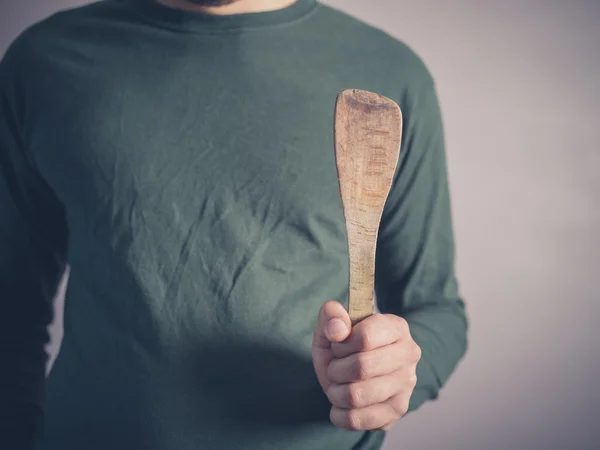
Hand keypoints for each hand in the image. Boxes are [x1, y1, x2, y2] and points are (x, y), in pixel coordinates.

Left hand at [311, 301, 420, 430]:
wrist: (356, 369)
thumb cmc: (345, 344)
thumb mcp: (333, 323)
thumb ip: (331, 315)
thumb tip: (338, 331)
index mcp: (396, 327)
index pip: (364, 338)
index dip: (341, 345)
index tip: (338, 346)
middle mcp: (408, 355)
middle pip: (362, 367)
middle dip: (336, 370)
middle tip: (335, 368)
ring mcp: (406, 385)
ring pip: (357, 396)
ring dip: (336, 393)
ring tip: (337, 386)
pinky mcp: (397, 410)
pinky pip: (359, 420)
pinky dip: (340, 414)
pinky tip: (341, 405)